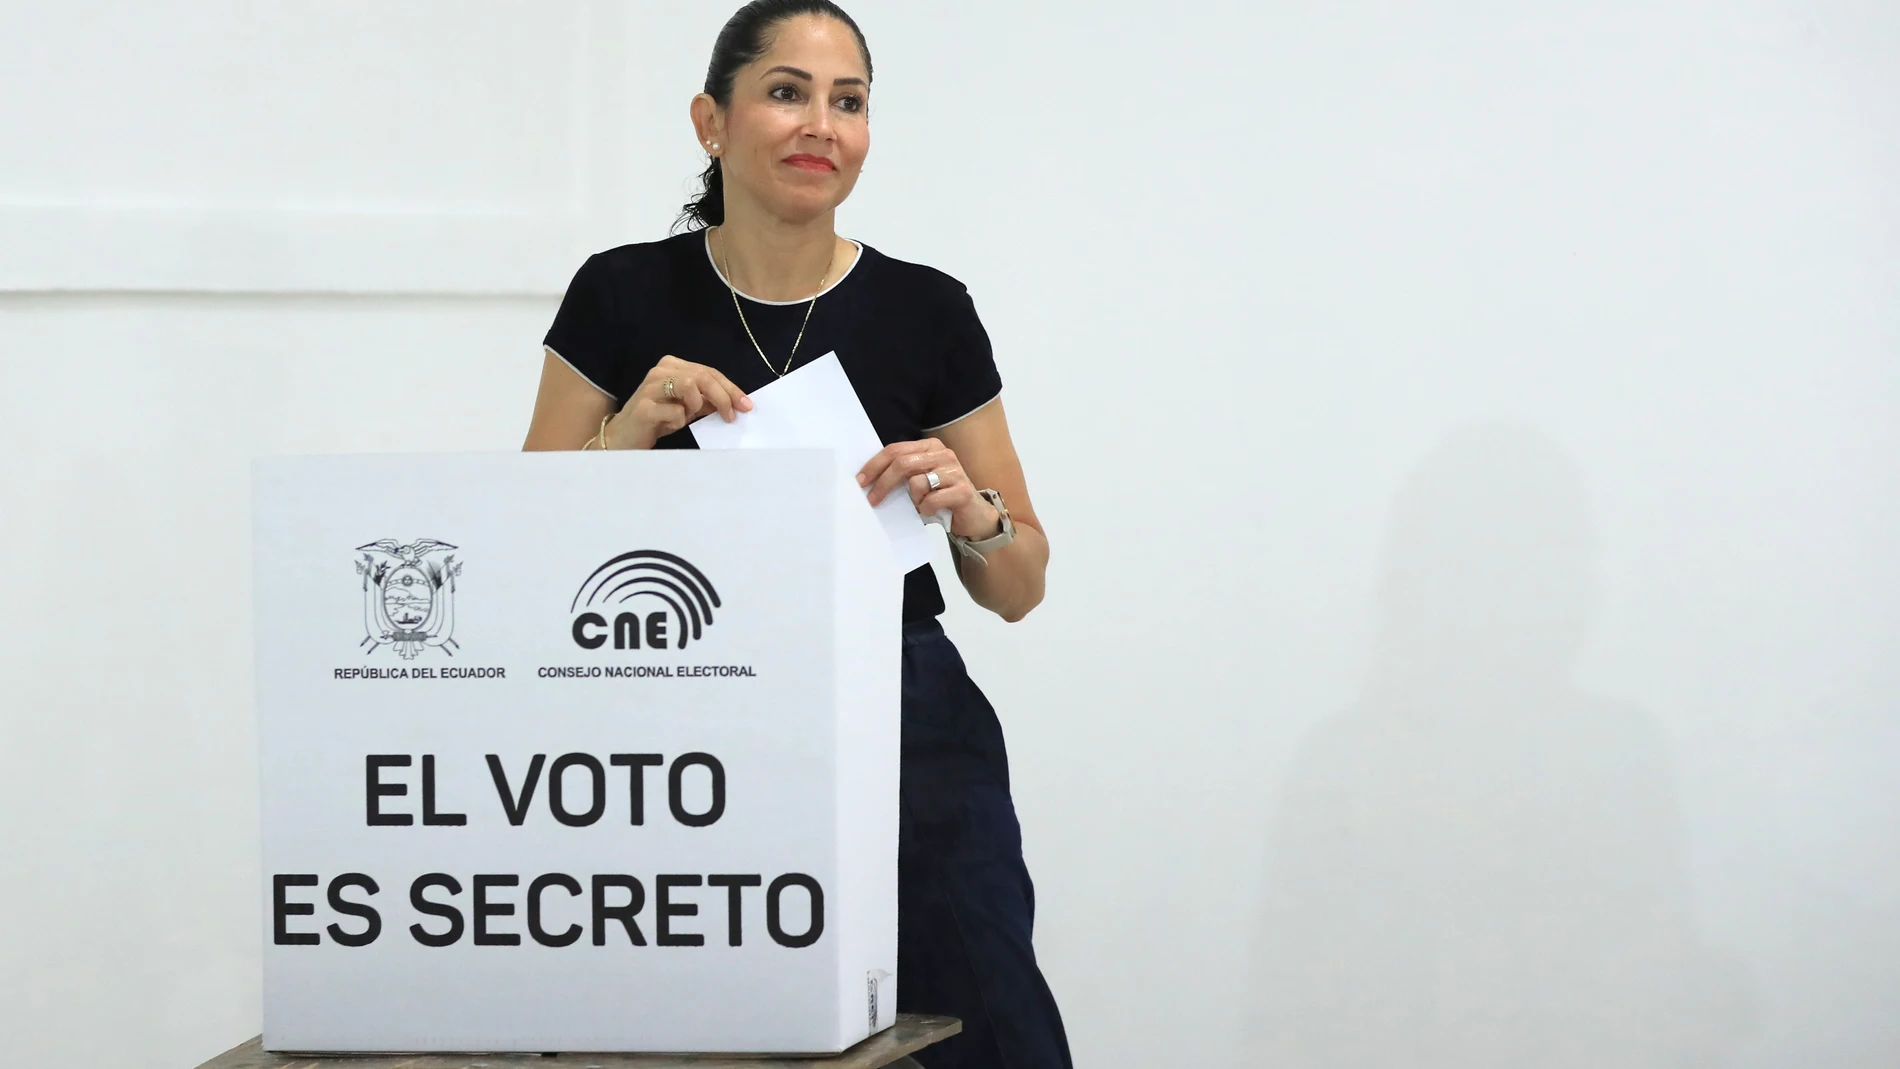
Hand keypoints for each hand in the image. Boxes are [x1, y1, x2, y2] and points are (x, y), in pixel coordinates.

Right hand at [605, 356, 751, 448]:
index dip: (730, 388)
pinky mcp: (644, 407)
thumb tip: (736, 402)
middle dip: (723, 397)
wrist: (624, 437)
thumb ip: (707, 400)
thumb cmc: (658, 419)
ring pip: (690, 387)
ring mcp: (650, 387)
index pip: (709, 371)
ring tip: (687, 417)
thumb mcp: (687, 407)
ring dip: (697, 406)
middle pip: (702, 376)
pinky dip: (679, 422)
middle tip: (732, 416)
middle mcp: (660, 371)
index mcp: (672, 365)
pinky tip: (668, 425)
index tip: (746, 405)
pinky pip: (676, 413)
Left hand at [857, 438, 1000, 538]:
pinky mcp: (963, 491)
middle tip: (872, 500)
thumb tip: (868, 481)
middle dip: (883, 483)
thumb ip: (902, 474)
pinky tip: (932, 511)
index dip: (875, 465)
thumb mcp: (920, 480)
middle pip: (902, 463)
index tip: (860, 481)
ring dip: (913, 500)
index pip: (895, 450)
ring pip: (916, 483)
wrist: (974, 515)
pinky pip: (931, 500)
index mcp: (930, 446)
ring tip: (920, 505)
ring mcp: (954, 471)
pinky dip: (926, 509)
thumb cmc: (941, 497)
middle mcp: (943, 454)